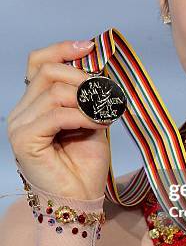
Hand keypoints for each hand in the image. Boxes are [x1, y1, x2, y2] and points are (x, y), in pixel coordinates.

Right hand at [7, 40, 111, 200]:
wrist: (80, 198)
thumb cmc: (85, 163)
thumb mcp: (92, 119)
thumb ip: (89, 95)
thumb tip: (100, 69)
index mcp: (34, 103)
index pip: (39, 62)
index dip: (63, 49)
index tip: (89, 46)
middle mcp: (21, 111)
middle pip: (47, 71)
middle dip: (83, 77)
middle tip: (106, 95)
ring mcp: (19, 124)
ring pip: (54, 91)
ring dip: (87, 100)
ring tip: (105, 116)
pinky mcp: (24, 140)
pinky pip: (56, 114)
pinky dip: (83, 116)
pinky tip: (97, 125)